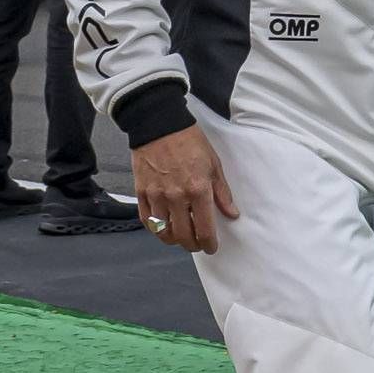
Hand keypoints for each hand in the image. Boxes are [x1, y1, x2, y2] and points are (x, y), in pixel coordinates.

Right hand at [131, 123, 239, 254]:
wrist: (159, 124)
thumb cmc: (189, 141)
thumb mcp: (213, 164)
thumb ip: (222, 193)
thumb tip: (232, 213)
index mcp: (198, 190)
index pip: (204, 229)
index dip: (209, 244)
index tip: (211, 247)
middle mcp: (176, 197)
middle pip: (183, 236)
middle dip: (192, 245)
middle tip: (197, 244)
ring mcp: (157, 196)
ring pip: (163, 232)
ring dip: (173, 240)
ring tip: (180, 237)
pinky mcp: (142, 192)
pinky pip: (147, 221)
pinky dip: (156, 229)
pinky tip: (163, 227)